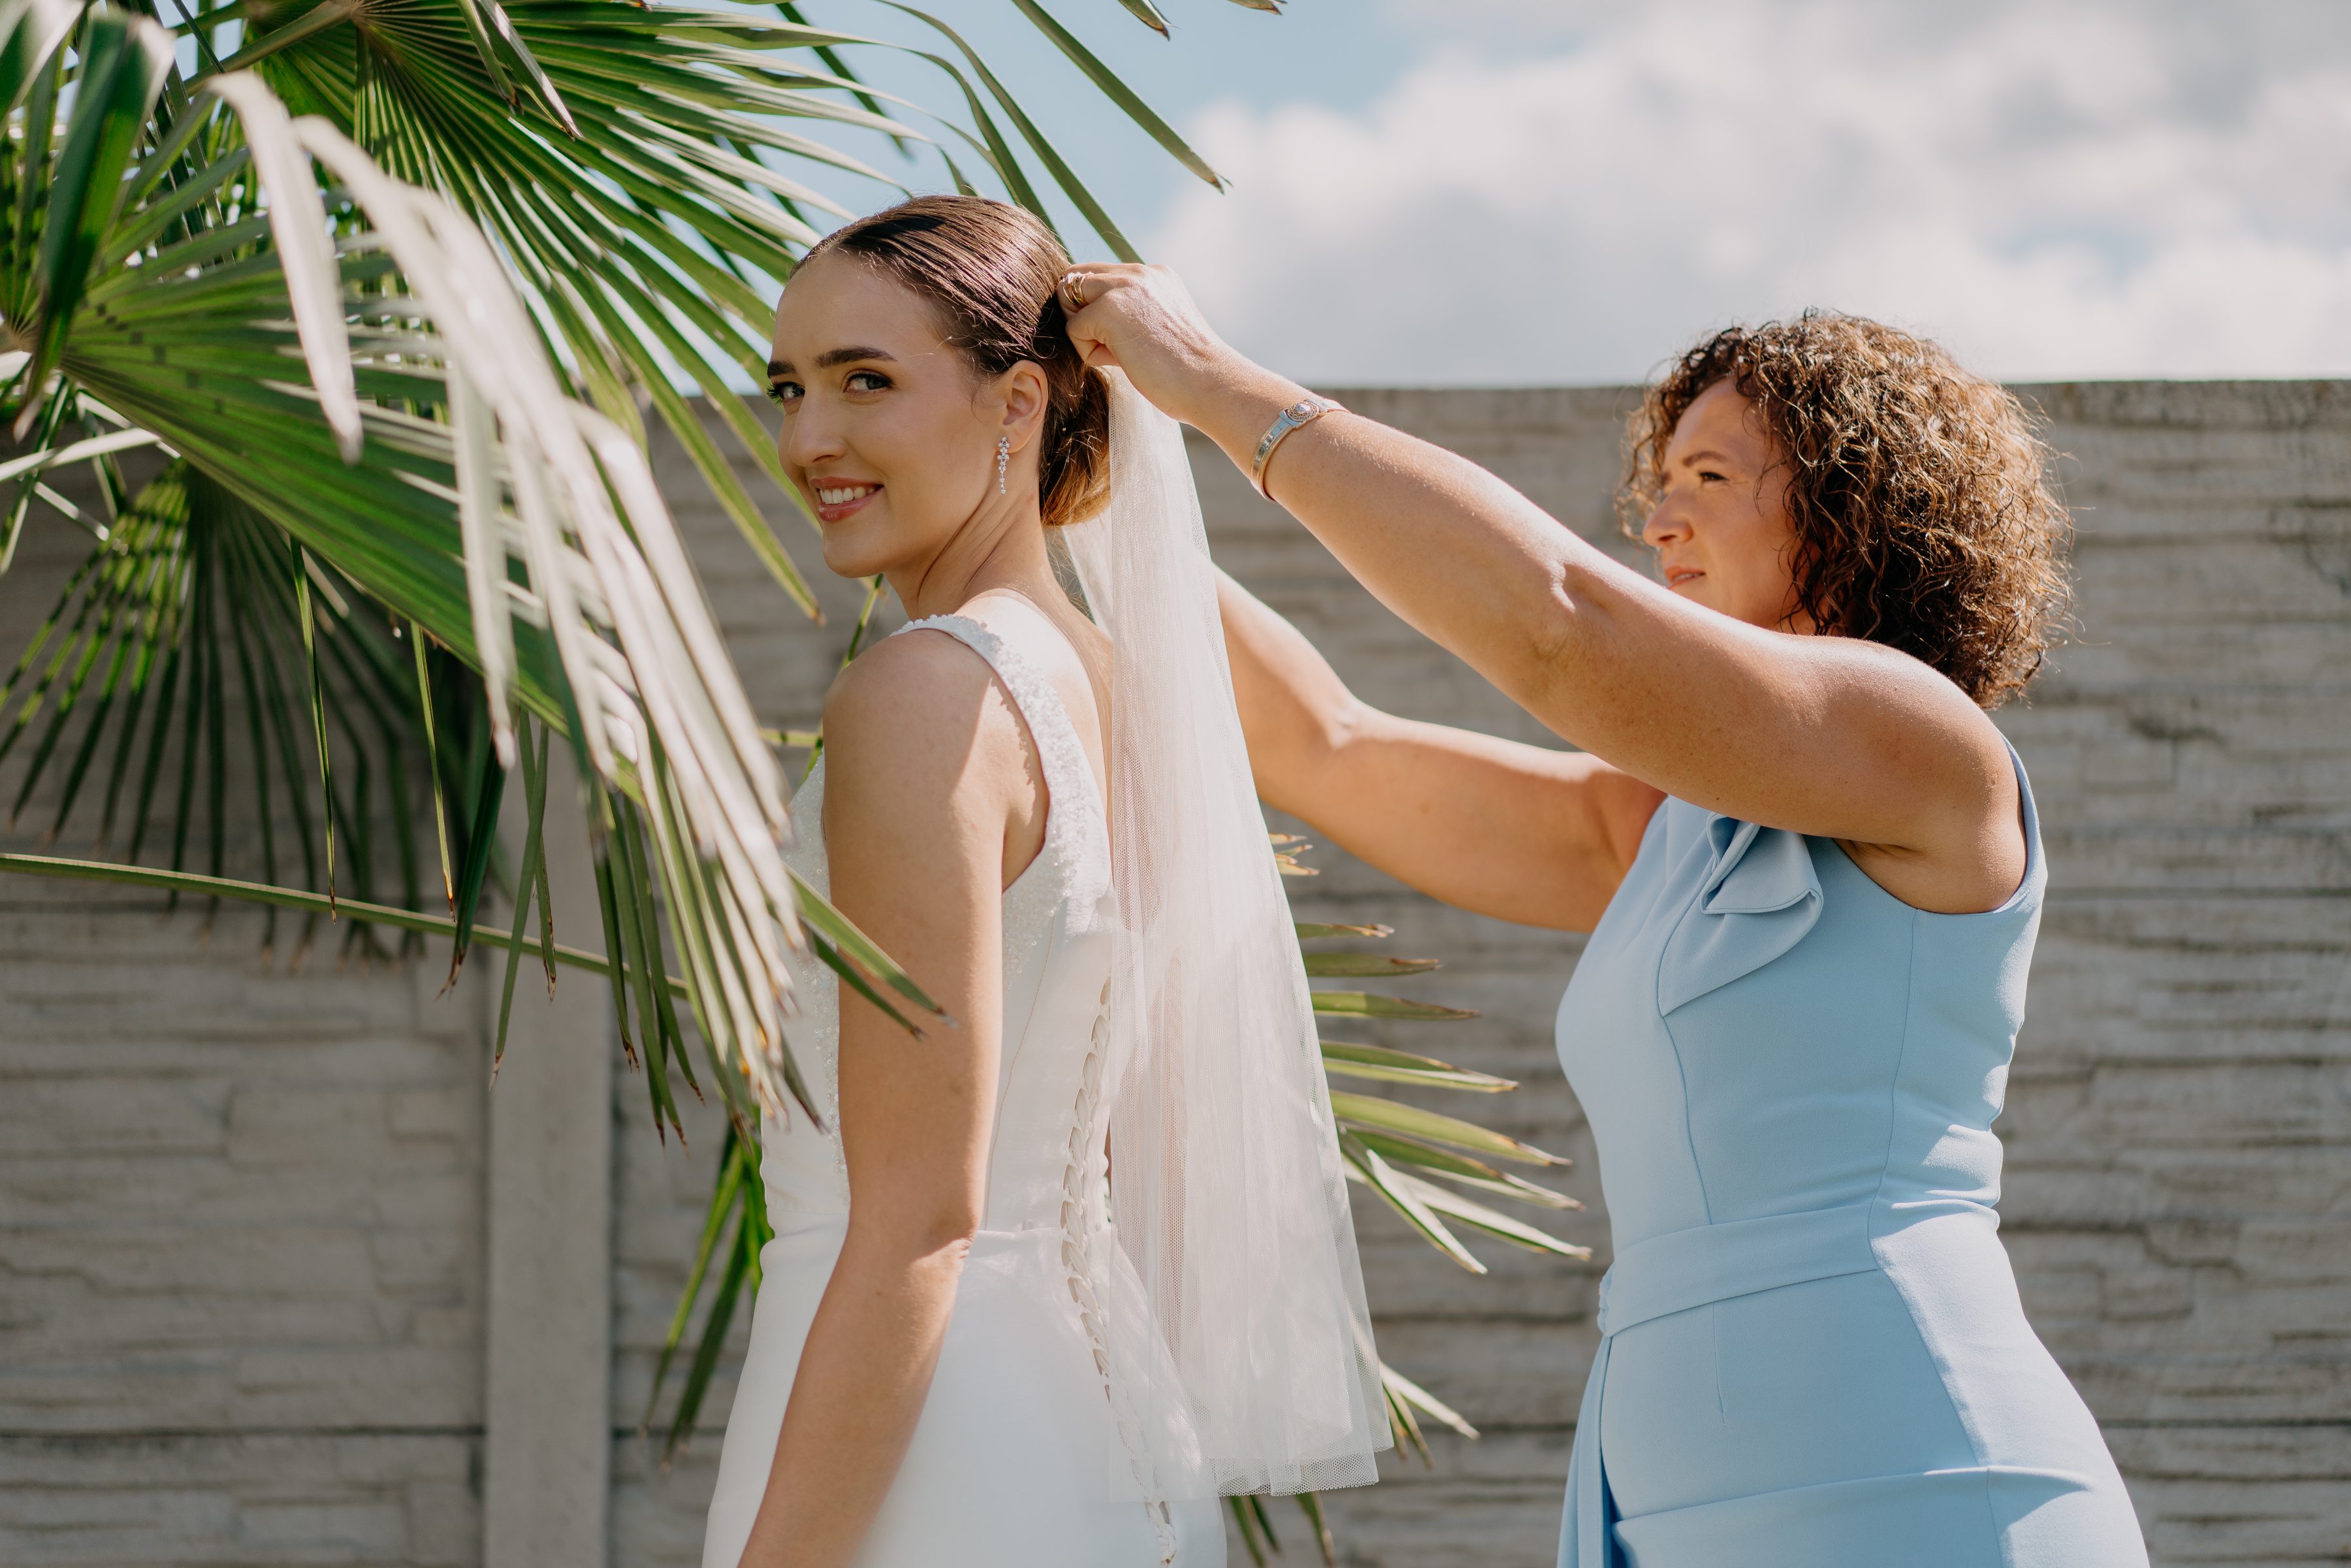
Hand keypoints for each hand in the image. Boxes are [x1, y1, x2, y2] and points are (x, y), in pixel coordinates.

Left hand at [1059, 262, 1265, 427]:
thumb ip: (1130, 312)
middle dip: (1080, 314)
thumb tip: (1087, 318)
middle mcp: (1139, 272)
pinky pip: (1073, 329)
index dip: (1093, 306)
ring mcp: (1124, 285)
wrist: (1211, 383)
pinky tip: (1124, 362)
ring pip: (1069, 298)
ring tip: (1121, 354)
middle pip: (1074, 279)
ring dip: (1084, 331)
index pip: (1098, 275)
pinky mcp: (1110, 308)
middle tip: (1112, 346)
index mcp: (1154, 275)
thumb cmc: (1187, 371)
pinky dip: (1089, 353)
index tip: (1118, 338)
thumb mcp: (1160, 327)